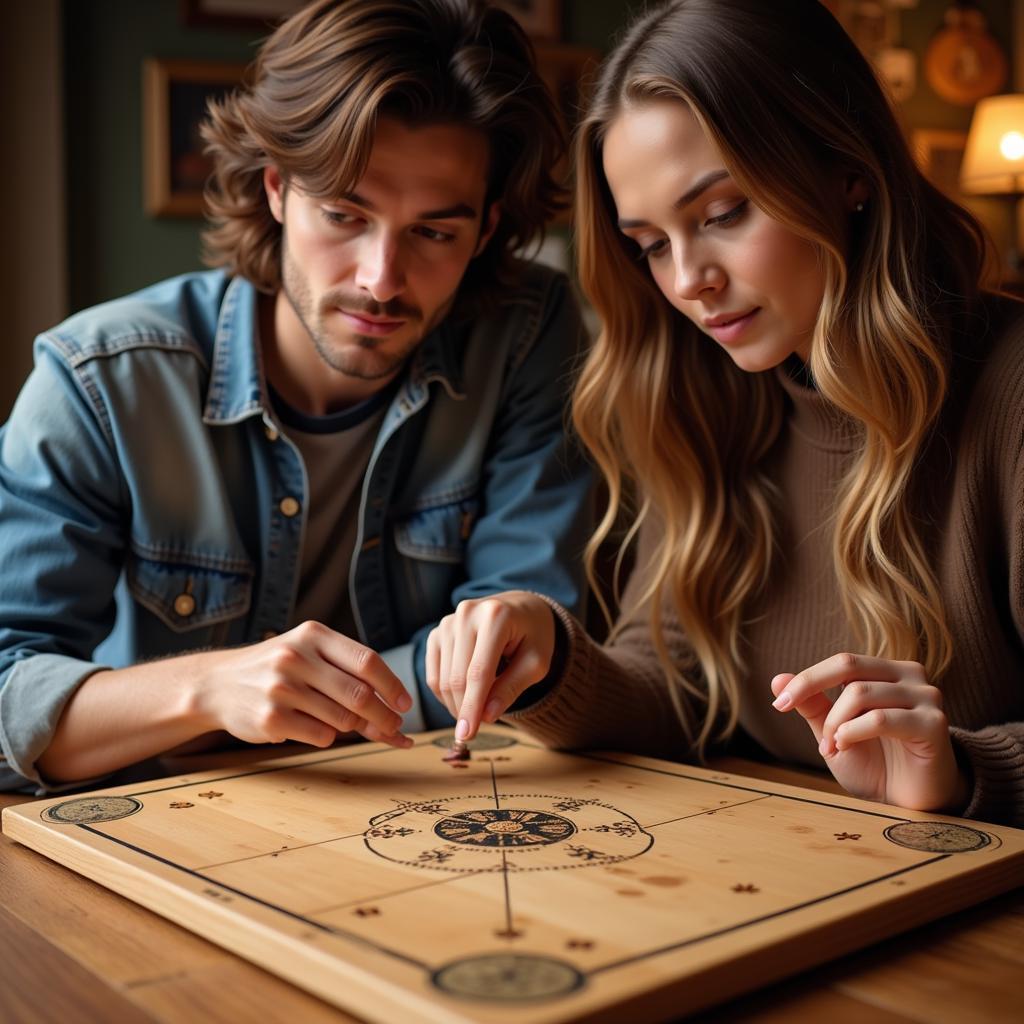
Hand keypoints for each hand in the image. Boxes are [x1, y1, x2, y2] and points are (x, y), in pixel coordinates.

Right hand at [193, 621, 412, 749]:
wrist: (218, 684)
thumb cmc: (278, 669)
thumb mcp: (308, 652)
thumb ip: (347, 672)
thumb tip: (395, 709)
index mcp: (313, 635)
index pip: (367, 660)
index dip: (392, 685)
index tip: (406, 704)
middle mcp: (296, 657)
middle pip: (358, 694)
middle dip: (383, 715)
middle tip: (394, 728)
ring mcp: (281, 688)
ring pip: (342, 718)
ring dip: (355, 728)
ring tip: (350, 725)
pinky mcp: (270, 719)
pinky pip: (321, 735)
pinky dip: (328, 736)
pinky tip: (314, 727)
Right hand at [426, 592, 554, 741]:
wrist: (520, 609)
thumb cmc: (533, 636)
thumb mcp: (536, 663)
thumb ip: (511, 688)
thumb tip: (485, 717)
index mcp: (496, 616)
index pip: (478, 672)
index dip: (472, 707)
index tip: (467, 735)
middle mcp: (466, 613)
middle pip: (456, 678)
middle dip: (464, 710)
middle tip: (477, 729)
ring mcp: (448, 621)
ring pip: (442, 679)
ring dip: (456, 704)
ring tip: (478, 709)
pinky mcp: (437, 632)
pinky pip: (433, 673)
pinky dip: (445, 693)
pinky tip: (464, 697)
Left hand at [770, 653, 968, 812]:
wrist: (908, 803)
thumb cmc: (875, 765)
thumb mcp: (835, 732)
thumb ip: (812, 705)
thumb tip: (777, 679)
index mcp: (887, 671)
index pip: (842, 661)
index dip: (806, 679)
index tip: (779, 704)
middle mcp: (911, 675)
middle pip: (849, 666)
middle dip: (813, 693)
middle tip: (799, 722)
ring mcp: (926, 697)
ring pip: (860, 693)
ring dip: (835, 724)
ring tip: (831, 748)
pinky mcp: (933, 724)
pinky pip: (880, 719)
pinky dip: (853, 732)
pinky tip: (845, 746)